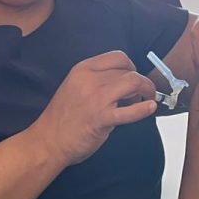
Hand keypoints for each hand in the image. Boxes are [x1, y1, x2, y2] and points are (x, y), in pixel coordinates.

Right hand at [30, 51, 156, 165]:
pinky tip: (150, 108)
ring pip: (133, 83)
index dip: (131, 66)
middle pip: (128, 70)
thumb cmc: (63, 118)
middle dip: (141, 81)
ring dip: (146, 90)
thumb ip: (97, 81)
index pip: (117, 57)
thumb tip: (124, 83)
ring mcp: (96, 98)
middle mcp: (90, 79)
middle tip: (143, 92)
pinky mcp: (101, 118)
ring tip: (147, 99)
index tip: (134, 76)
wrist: (48, 141)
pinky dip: (145, 109)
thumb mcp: (76, 88)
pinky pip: (130, 111)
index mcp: (82, 69)